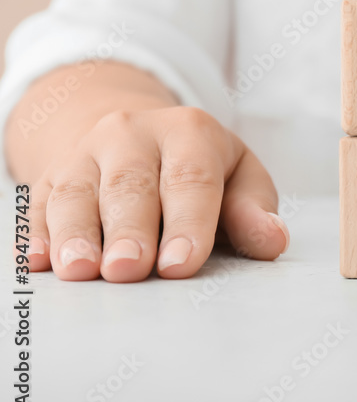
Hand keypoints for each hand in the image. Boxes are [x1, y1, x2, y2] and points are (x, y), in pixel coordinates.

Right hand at [26, 107, 288, 281]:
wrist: (137, 136)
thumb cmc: (200, 170)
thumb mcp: (239, 177)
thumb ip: (253, 210)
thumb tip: (273, 240)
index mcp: (189, 131)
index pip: (191, 178)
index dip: (188, 222)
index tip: (182, 265)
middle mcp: (132, 133)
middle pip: (130, 184)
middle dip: (130, 230)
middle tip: (130, 270)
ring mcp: (86, 153)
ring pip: (76, 192)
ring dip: (77, 233)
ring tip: (81, 270)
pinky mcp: (51, 177)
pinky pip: (37, 205)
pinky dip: (37, 234)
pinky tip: (37, 260)